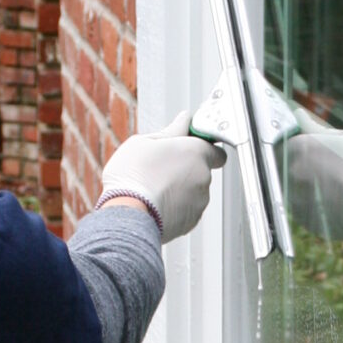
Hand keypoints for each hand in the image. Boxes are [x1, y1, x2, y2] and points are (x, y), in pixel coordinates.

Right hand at [99, 110, 225, 241]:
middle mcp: (203, 177)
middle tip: (160, 169)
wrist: (128, 215)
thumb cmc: (133, 177)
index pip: (215, 150)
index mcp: (196, 152)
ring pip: (193, 192)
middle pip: (201, 171)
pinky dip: (175, 208)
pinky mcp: (191, 222)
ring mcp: (199, 202)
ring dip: (179, 190)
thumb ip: (171, 131)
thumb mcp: (145, 142)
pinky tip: (155, 204)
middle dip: (185, 170)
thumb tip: (183, 120)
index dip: (202, 149)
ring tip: (153, 189)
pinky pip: (186, 211)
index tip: (187, 148)